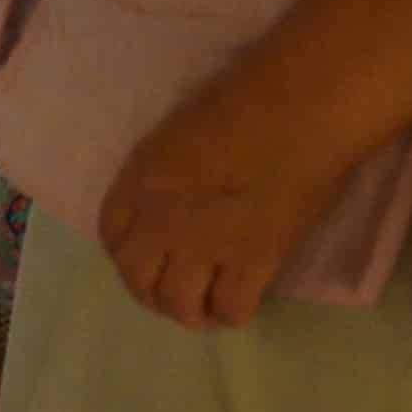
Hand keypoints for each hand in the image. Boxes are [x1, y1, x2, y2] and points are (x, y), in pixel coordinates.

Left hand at [98, 64, 350, 329]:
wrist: (299, 107)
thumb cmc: (246, 97)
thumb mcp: (179, 130)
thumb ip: (167, 170)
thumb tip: (175, 199)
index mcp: (141, 177)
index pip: (111, 234)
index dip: (125, 255)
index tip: (144, 261)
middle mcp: (160, 218)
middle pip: (136, 277)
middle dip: (149, 294)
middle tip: (171, 299)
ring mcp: (204, 243)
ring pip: (178, 301)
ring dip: (187, 313)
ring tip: (202, 313)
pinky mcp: (253, 259)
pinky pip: (231, 306)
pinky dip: (231, 314)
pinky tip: (237, 308)